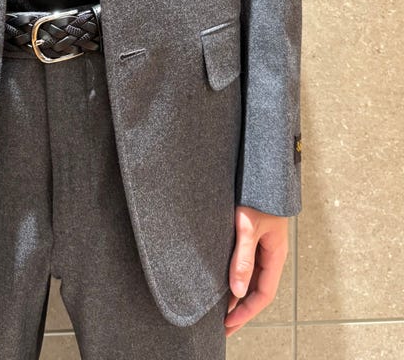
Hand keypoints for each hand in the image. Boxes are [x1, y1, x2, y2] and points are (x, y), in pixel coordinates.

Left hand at [224, 205, 288, 336]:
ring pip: (252, 277)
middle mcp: (271, 253)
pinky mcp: (252, 235)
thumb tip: (238, 291)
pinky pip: (247, 263)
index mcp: (276, 254)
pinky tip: (223, 281)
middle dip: (241, 308)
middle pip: (258, 289)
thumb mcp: (247, 227)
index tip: (229, 324)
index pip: (264, 293)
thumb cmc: (257, 195)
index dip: (247, 311)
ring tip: (220, 309)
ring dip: (238, 293)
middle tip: (222, 325)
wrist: (260, 170)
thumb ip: (243, 258)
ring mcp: (263, 245)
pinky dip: (236, 275)